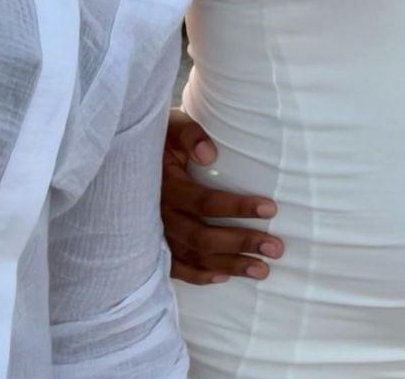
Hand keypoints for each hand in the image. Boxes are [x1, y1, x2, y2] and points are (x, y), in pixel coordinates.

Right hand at [162, 109, 283, 283]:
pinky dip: (198, 276)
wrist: (128, 152)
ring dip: (229, 265)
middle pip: (203, 236)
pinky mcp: (152, 244)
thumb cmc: (160, 137)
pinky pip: (174, 268)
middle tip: (275, 248)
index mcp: (164, 185)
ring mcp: (153, 234)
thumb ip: (189, 135)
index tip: (270, 209)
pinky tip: (223, 277)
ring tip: (263, 270)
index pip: (204, 202)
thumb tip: (210, 154)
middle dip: (241, 243)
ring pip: (193, 256)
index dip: (237, 207)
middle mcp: (157, 215)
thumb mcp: (171, 125)